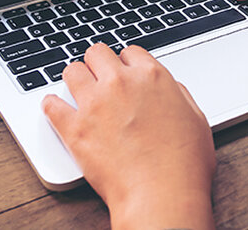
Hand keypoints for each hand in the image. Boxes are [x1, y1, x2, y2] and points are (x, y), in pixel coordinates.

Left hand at [42, 43, 215, 229]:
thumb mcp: (196, 119)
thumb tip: (168, 88)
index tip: (123, 72)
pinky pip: (51, 105)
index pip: (130, 52)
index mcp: (152, 77)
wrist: (162, 195)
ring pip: (72, 71)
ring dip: (75, 78)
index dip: (126, 63)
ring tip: (77, 89)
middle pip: (97, 53)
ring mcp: (95, 104)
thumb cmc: (184, 165)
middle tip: (98, 77)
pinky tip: (54, 108)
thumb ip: (178, 95)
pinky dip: (51, 106)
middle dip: (98, 64)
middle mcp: (121, 83)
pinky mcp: (74, 128)